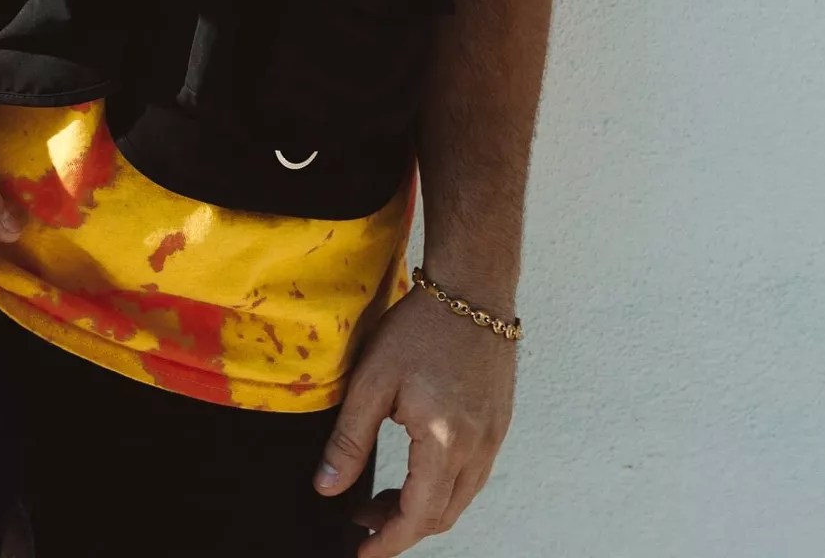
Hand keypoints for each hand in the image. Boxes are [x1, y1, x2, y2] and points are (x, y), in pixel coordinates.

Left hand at [316, 285, 518, 550]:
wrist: (473, 292)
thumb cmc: (420, 329)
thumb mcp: (371, 381)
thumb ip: (348, 440)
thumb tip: (326, 488)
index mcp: (446, 443)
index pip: (419, 515)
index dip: (389, 541)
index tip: (361, 552)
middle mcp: (479, 449)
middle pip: (442, 515)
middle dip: (401, 529)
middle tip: (361, 525)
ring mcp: (494, 439)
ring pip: (459, 499)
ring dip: (422, 510)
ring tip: (380, 502)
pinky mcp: (498, 426)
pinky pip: (472, 476)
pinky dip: (441, 488)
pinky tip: (414, 474)